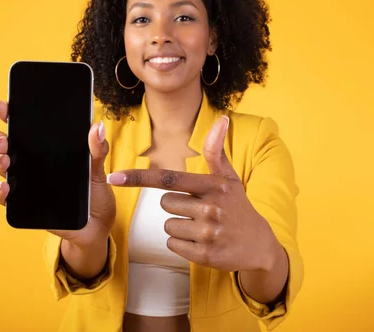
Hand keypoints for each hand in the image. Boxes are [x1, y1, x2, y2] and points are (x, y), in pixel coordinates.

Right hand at [0, 99, 115, 247]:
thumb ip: (97, 149)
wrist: (96, 225)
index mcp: (46, 146)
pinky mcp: (24, 203)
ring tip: (4, 160)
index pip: (23, 125)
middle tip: (4, 140)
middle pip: (4, 142)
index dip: (9, 113)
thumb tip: (97, 126)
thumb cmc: (94, 191)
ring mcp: (25, 181)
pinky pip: (4, 196)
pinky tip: (5, 187)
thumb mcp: (98, 168)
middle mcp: (31, 160)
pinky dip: (0, 191)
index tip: (1, 106)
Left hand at [106, 116, 279, 272]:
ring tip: (202, 227)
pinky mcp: (204, 255)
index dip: (138, 177)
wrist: (259, 245)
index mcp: (212, 186)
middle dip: (176, 207)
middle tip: (199, 211)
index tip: (114, 176)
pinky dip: (181, 244)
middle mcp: (210, 208)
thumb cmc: (238, 207)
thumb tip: (222, 118)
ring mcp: (207, 233)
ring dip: (179, 227)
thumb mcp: (229, 178)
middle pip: (165, 204)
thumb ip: (216, 150)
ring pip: (167, 226)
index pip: (168, 179)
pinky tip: (201, 242)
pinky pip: (172, 245)